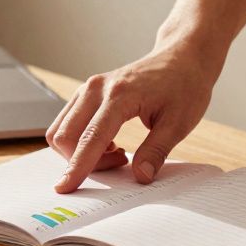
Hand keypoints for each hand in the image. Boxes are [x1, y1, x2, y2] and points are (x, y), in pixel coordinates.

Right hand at [47, 42, 217, 192]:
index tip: (65, 189)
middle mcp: (96, 89)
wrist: (181, 57)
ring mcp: (89, 88)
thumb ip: (156, 152)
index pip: (90, 138)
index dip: (77, 167)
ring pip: (61, 129)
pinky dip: (80, 140)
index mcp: (119, 95)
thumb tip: (140, 177)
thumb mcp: (178, 123)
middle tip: (119, 164)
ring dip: (79, 152)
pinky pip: (69, 122)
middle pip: (64, 135)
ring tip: (115, 152)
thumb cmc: (183, 86)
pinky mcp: (87, 92)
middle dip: (80, 162)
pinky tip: (109, 141)